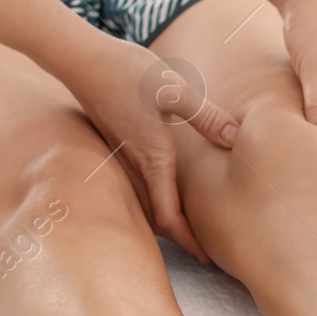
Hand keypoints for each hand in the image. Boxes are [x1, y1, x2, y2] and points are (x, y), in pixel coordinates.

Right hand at [62, 33, 240, 263]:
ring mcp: (124, 154)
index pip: (170, 216)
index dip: (188, 241)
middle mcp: (136, 163)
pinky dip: (154, 196)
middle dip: (180, 237)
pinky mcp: (118, 142)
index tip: (205, 257)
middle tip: (202, 252)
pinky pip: (138, 182)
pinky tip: (165, 186)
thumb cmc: (126, 72)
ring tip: (188, 228)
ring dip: (166, 217)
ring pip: (146, 200)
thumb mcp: (175, 91)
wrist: (80, 58)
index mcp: (154, 158)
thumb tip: (235, 138)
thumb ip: (207, 116)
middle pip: (157, 216)